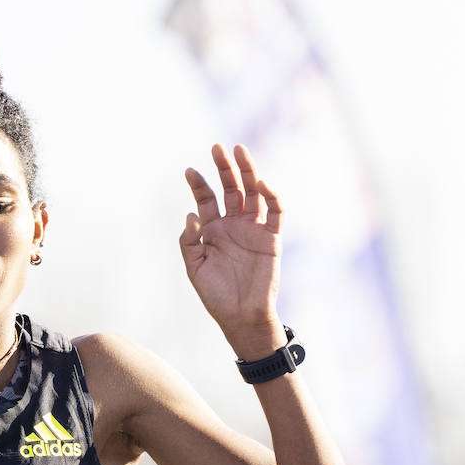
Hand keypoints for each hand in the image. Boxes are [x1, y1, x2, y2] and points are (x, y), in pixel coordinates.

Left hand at [179, 144, 283, 356]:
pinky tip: (262, 182)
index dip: (199, 184)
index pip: (207, 199)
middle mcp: (234, 225)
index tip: (189, 170)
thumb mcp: (195, 268)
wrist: (241, 317)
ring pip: (253, 193)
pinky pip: (275, 212)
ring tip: (239, 151)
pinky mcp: (272, 238)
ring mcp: (254, 229)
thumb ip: (190, 242)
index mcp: (213, 230)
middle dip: (224, 168)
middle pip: (230, 189)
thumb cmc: (216, 296)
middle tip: (216, 147)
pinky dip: (271, 196)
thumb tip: (191, 213)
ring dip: (248, 172)